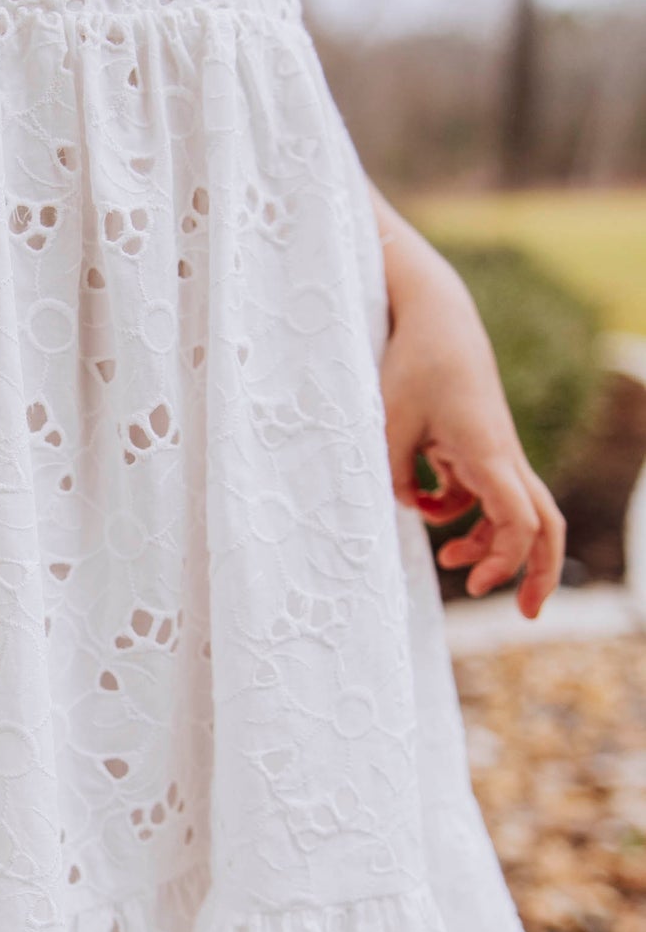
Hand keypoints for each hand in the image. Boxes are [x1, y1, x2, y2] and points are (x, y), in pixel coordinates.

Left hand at [378, 249, 565, 618]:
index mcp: (486, 452)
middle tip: (528, 615)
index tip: (472, 583)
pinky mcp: (478, 446)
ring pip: (514, 512)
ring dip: (489, 544)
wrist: (434, 317)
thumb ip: (392, 475)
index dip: (505, 559)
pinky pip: (484, 493)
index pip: (520, 519)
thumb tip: (404, 511)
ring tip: (452, 565)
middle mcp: (501, 456)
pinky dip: (459, 511)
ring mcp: (494, 452)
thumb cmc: (411, 364)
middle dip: (538, 572)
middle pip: (544, 524)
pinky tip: (420, 507)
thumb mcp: (387, 423)